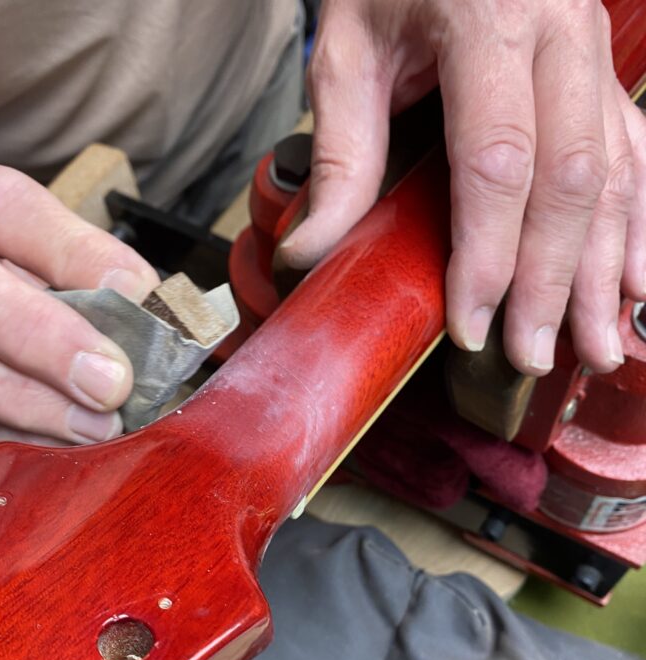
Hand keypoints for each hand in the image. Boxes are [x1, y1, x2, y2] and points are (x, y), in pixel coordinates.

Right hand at [0, 164, 158, 455]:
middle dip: (35, 333)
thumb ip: (88, 270)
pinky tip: (64, 445)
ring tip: (98, 423)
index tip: (135, 292)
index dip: (67, 250)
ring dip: (25, 400)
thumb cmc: (10, 277)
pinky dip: (12, 439)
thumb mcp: (45, 253)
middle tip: (111, 380)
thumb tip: (147, 308)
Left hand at [281, 0, 645, 375]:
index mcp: (489, 19)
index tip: (473, 324)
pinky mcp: (606, 72)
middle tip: (531, 356)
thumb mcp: (348, 48)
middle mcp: (560, 32)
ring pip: (614, 175)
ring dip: (605, 271)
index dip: (489, 255)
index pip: (496, 162)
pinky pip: (638, 154)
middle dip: (551, 282)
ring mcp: (594, 50)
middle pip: (568, 180)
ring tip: (596, 348)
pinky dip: (638, 226)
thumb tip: (314, 254)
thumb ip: (342, 152)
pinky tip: (635, 285)